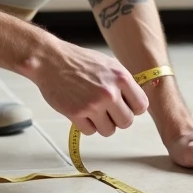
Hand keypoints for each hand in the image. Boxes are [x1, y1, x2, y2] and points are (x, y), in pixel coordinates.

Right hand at [33, 43, 147, 136]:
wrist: (51, 60)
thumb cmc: (79, 61)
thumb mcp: (109, 64)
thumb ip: (123, 83)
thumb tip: (135, 102)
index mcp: (121, 77)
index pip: (141, 106)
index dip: (133, 108)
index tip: (124, 106)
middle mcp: (109, 92)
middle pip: (127, 122)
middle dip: (118, 119)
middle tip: (108, 111)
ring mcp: (93, 104)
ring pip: (109, 130)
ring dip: (102, 124)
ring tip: (93, 111)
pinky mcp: (76, 113)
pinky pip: (90, 132)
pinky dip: (86, 125)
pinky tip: (81, 112)